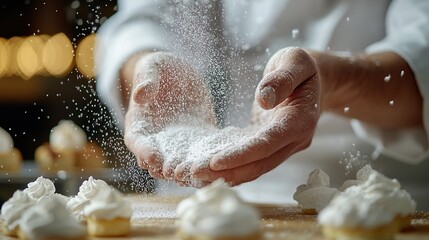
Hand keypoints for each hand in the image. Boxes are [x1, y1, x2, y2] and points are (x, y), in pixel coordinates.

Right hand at [124, 52, 216, 181]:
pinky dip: (212, 160)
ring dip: (193, 173)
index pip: (138, 143)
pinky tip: (225, 163)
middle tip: (182, 175)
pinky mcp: (197, 141)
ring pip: (183, 165)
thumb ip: (146, 79)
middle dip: (171, 170)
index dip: (144, 152)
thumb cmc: (159, 68)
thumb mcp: (152, 67)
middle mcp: (157, 141)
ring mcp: (177, 145)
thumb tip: (140, 95)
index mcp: (140, 125)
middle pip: (160, 163)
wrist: (177, 74)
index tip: (154, 159)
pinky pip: (204, 154)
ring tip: (205, 178)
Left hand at [192, 47, 320, 185]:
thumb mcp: (295, 61)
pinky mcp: (271, 145)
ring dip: (227, 174)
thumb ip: (282, 79)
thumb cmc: (302, 67)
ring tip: (196, 176)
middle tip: (194, 173)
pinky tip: (208, 169)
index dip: (242, 155)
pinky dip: (232, 167)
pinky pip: (251, 160)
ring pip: (255, 167)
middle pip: (259, 164)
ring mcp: (283, 146)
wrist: (315, 80)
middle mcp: (294, 141)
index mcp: (300, 121)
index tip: (215, 162)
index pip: (268, 144)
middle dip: (228, 171)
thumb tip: (264, 99)